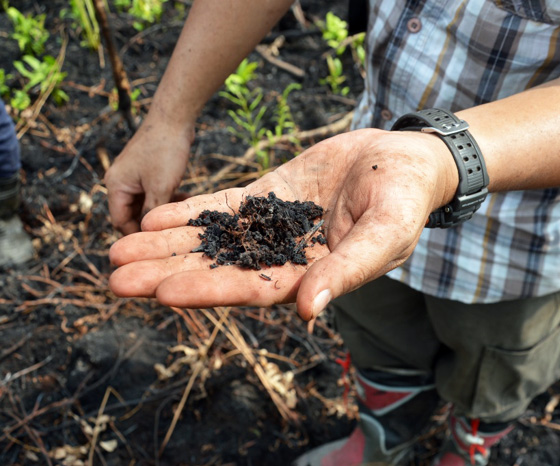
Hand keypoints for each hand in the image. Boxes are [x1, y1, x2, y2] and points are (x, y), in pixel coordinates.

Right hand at [105, 118, 193, 234]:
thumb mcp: (161, 187)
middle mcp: (119, 181)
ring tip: (180, 213)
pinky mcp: (146, 170)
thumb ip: (151, 212)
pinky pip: (152, 192)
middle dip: (150, 222)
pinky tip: (182, 199)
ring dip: (160, 210)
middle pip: (131, 213)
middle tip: (171, 231)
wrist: (174, 118)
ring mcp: (133, 175)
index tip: (157, 244)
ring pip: (144, 203)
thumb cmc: (165, 151)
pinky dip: (164, 198)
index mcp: (115, 186)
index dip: (137, 234)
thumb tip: (148, 234)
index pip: (120, 221)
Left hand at [108, 128, 457, 319]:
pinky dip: (189, 214)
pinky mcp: (269, 196)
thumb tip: (310, 310)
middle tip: (117, 278)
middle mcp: (285, 258)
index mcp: (314, 277)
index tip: (164, 291)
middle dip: (169, 272)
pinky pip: (224, 207)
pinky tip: (153, 218)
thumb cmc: (405, 200)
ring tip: (118, 251)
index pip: (253, 289)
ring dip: (167, 246)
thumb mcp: (386, 233)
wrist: (404, 159)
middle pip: (219, 269)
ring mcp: (273, 227)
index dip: (209, 290)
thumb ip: (349, 269)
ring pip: (213, 240)